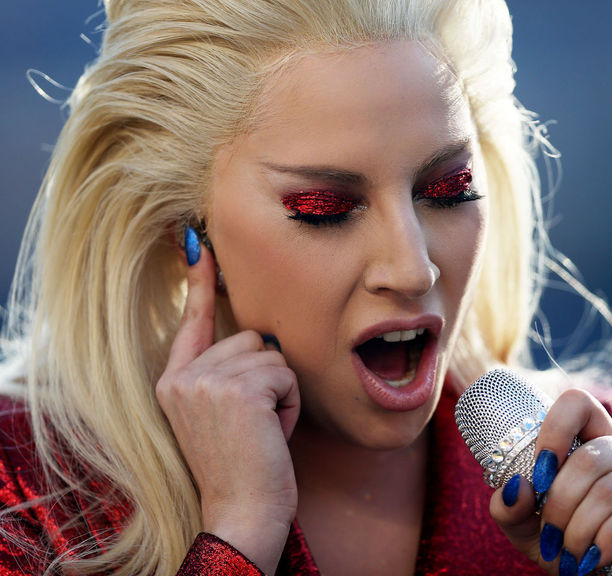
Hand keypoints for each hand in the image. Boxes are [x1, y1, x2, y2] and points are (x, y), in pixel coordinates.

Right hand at [156, 241, 299, 574]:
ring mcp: (206, 381)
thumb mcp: (221, 415)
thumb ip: (226, 373)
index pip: (190, 321)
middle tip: (256, 423)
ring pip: (271, 354)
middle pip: (249, 338)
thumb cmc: (242, 468)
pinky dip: (291, 403)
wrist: (241, 515)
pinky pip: (286, 373)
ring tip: (264, 430)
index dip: (198, 282)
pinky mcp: (237, 389)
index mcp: (173, 382)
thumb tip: (260, 336)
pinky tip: (273, 433)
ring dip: (280, 391)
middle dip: (267, 377)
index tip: (196, 242)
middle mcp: (182, 377)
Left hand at [489, 388, 611, 575]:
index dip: (553, 431)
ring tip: (571, 555)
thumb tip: (515, 487)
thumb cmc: (571, 547)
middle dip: (560, 504)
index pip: (576, 402)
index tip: (538, 476)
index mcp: (594, 436)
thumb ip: (509, 508)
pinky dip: (610, 537)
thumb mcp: (528, 529)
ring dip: (582, 528)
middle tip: (550, 538)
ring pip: (611, 487)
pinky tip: (598, 556)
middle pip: (588, 457)